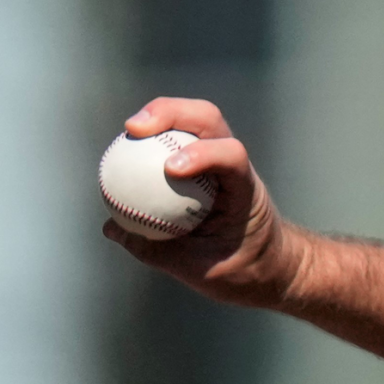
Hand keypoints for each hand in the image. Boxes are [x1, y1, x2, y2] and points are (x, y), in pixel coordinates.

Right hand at [103, 98, 304, 310]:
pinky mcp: (204, 165)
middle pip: (208, 120)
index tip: (170, 167)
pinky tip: (126, 149)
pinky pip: (177, 142)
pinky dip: (153, 139)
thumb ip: (158, 251)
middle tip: (134, 128)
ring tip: (129, 130)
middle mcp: (234, 167)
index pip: (232, 157)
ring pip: (194, 122)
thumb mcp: (203, 271)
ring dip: (161, 116)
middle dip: (172, 113)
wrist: (270, 267)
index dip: (203, 153)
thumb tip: (112, 227)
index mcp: (244, 191)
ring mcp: (220, 161)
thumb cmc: (244, 271)